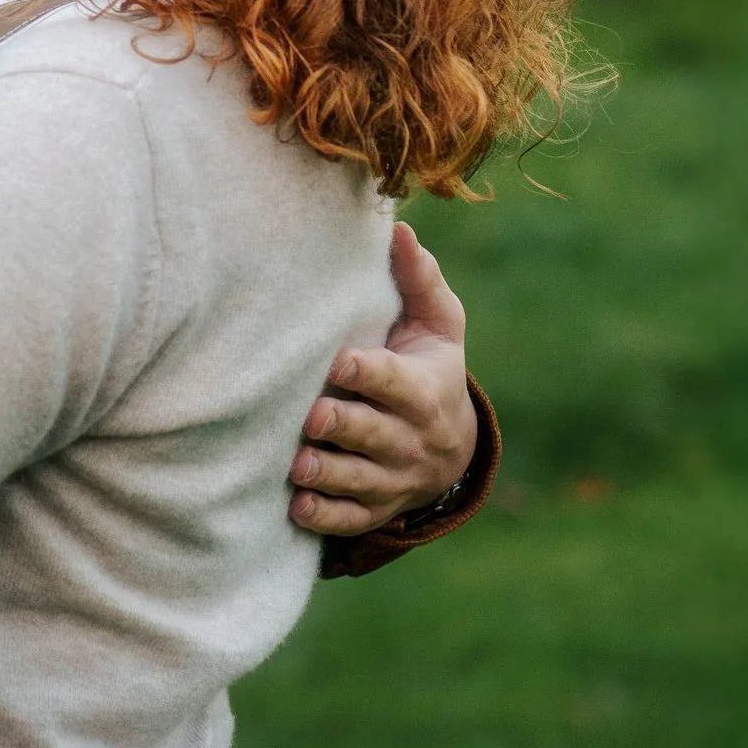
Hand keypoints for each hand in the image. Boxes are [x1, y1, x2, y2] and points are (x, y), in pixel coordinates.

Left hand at [287, 222, 478, 538]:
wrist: (450, 447)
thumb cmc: (428, 366)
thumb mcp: (437, 325)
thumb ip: (419, 280)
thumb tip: (400, 228)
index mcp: (423, 390)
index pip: (396, 383)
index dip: (369, 374)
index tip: (339, 362)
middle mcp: (411, 440)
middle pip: (376, 436)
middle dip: (345, 427)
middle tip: (313, 416)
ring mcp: (392, 479)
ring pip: (360, 481)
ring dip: (329, 474)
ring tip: (300, 465)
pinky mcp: (373, 509)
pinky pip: (350, 520)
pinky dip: (325, 516)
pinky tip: (296, 507)